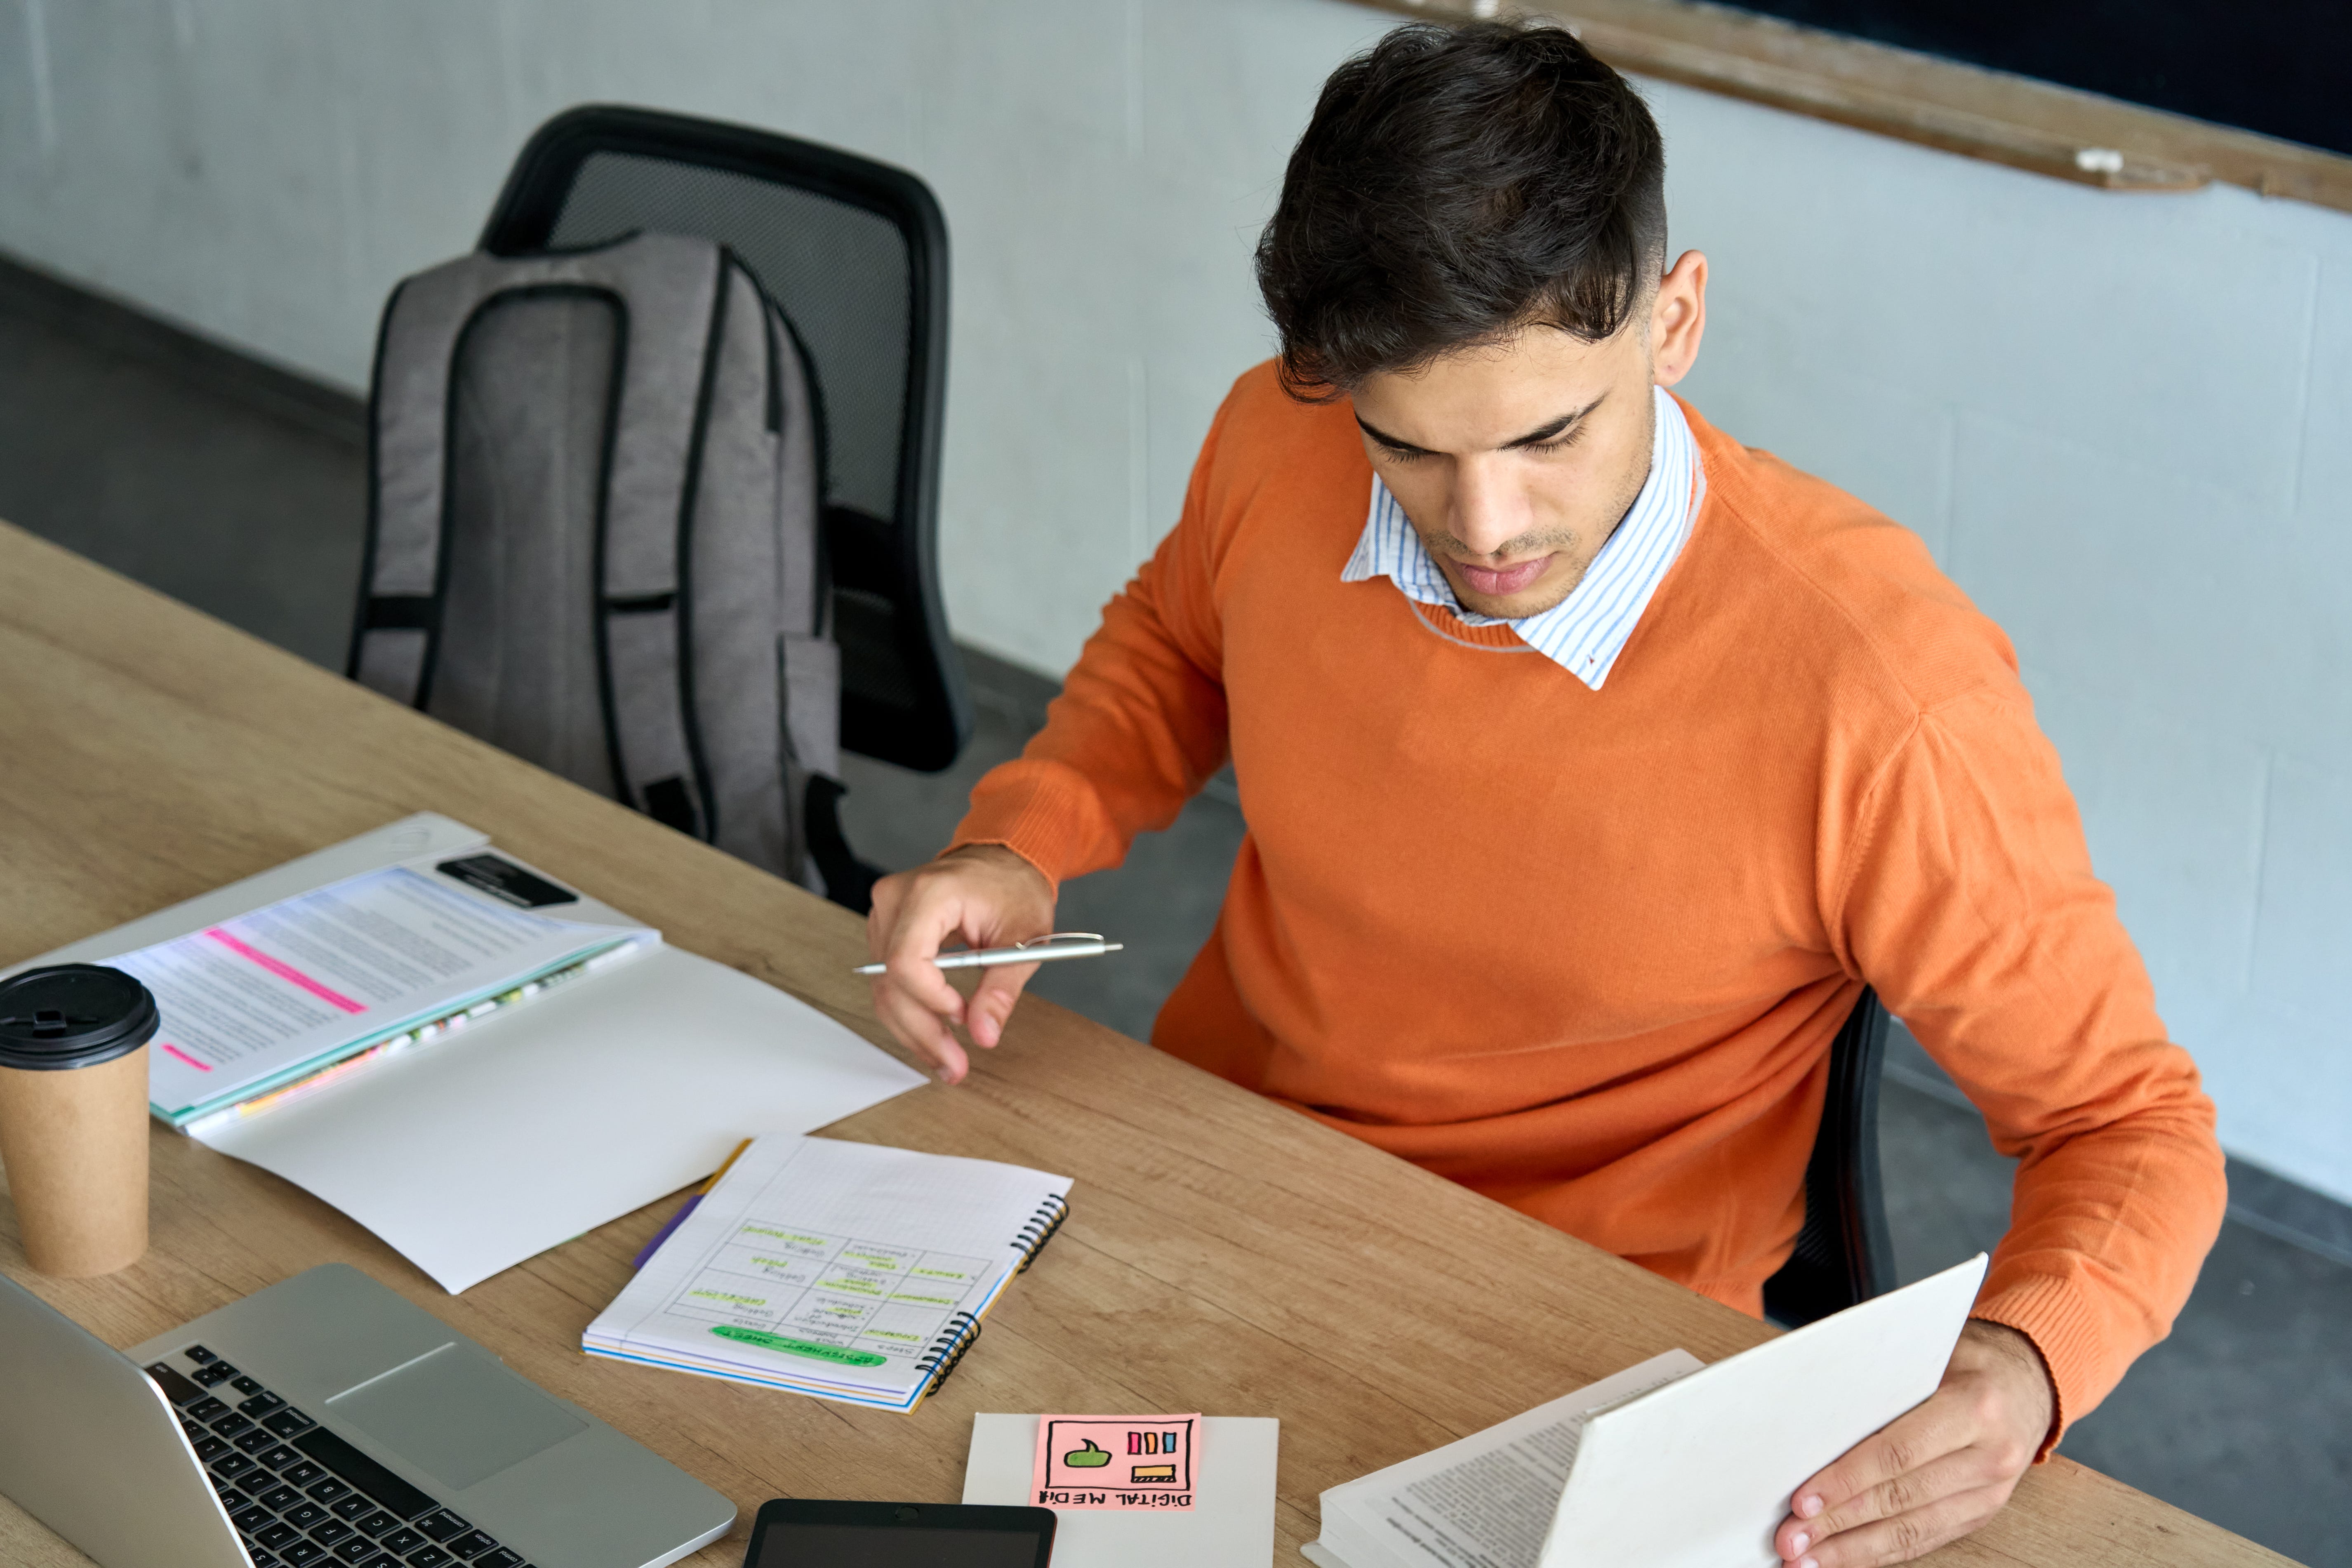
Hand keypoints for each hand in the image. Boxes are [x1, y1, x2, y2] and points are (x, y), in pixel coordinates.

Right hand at [864, 845, 1055, 1082]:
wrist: (1003, 860)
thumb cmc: (1014, 888)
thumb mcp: (1024, 937)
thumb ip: (1002, 988)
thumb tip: (984, 1034)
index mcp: (929, 893)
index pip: (906, 959)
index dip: (931, 1000)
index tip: (964, 1019)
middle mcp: (895, 901)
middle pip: (891, 981)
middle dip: (922, 1031)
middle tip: (954, 1066)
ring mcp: (884, 915)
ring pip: (885, 989)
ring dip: (913, 1031)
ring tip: (947, 1061)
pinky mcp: (886, 931)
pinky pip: (889, 981)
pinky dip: (910, 1012)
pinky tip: (933, 1036)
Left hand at [1775, 1320, 2055, 1566]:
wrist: (2030, 1380)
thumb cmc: (1968, 1360)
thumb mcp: (1929, 1355)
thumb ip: (1882, 1385)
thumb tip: (1812, 1422)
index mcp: (1974, 1406)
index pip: (1899, 1452)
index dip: (1847, 1480)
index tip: (1802, 1502)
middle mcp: (1990, 1455)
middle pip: (1901, 1498)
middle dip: (1839, 1523)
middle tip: (1790, 1540)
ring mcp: (1991, 1491)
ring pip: (1914, 1530)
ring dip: (1855, 1551)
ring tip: (1808, 1560)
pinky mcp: (1984, 1512)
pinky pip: (1928, 1539)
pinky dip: (1884, 1553)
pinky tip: (1847, 1559)